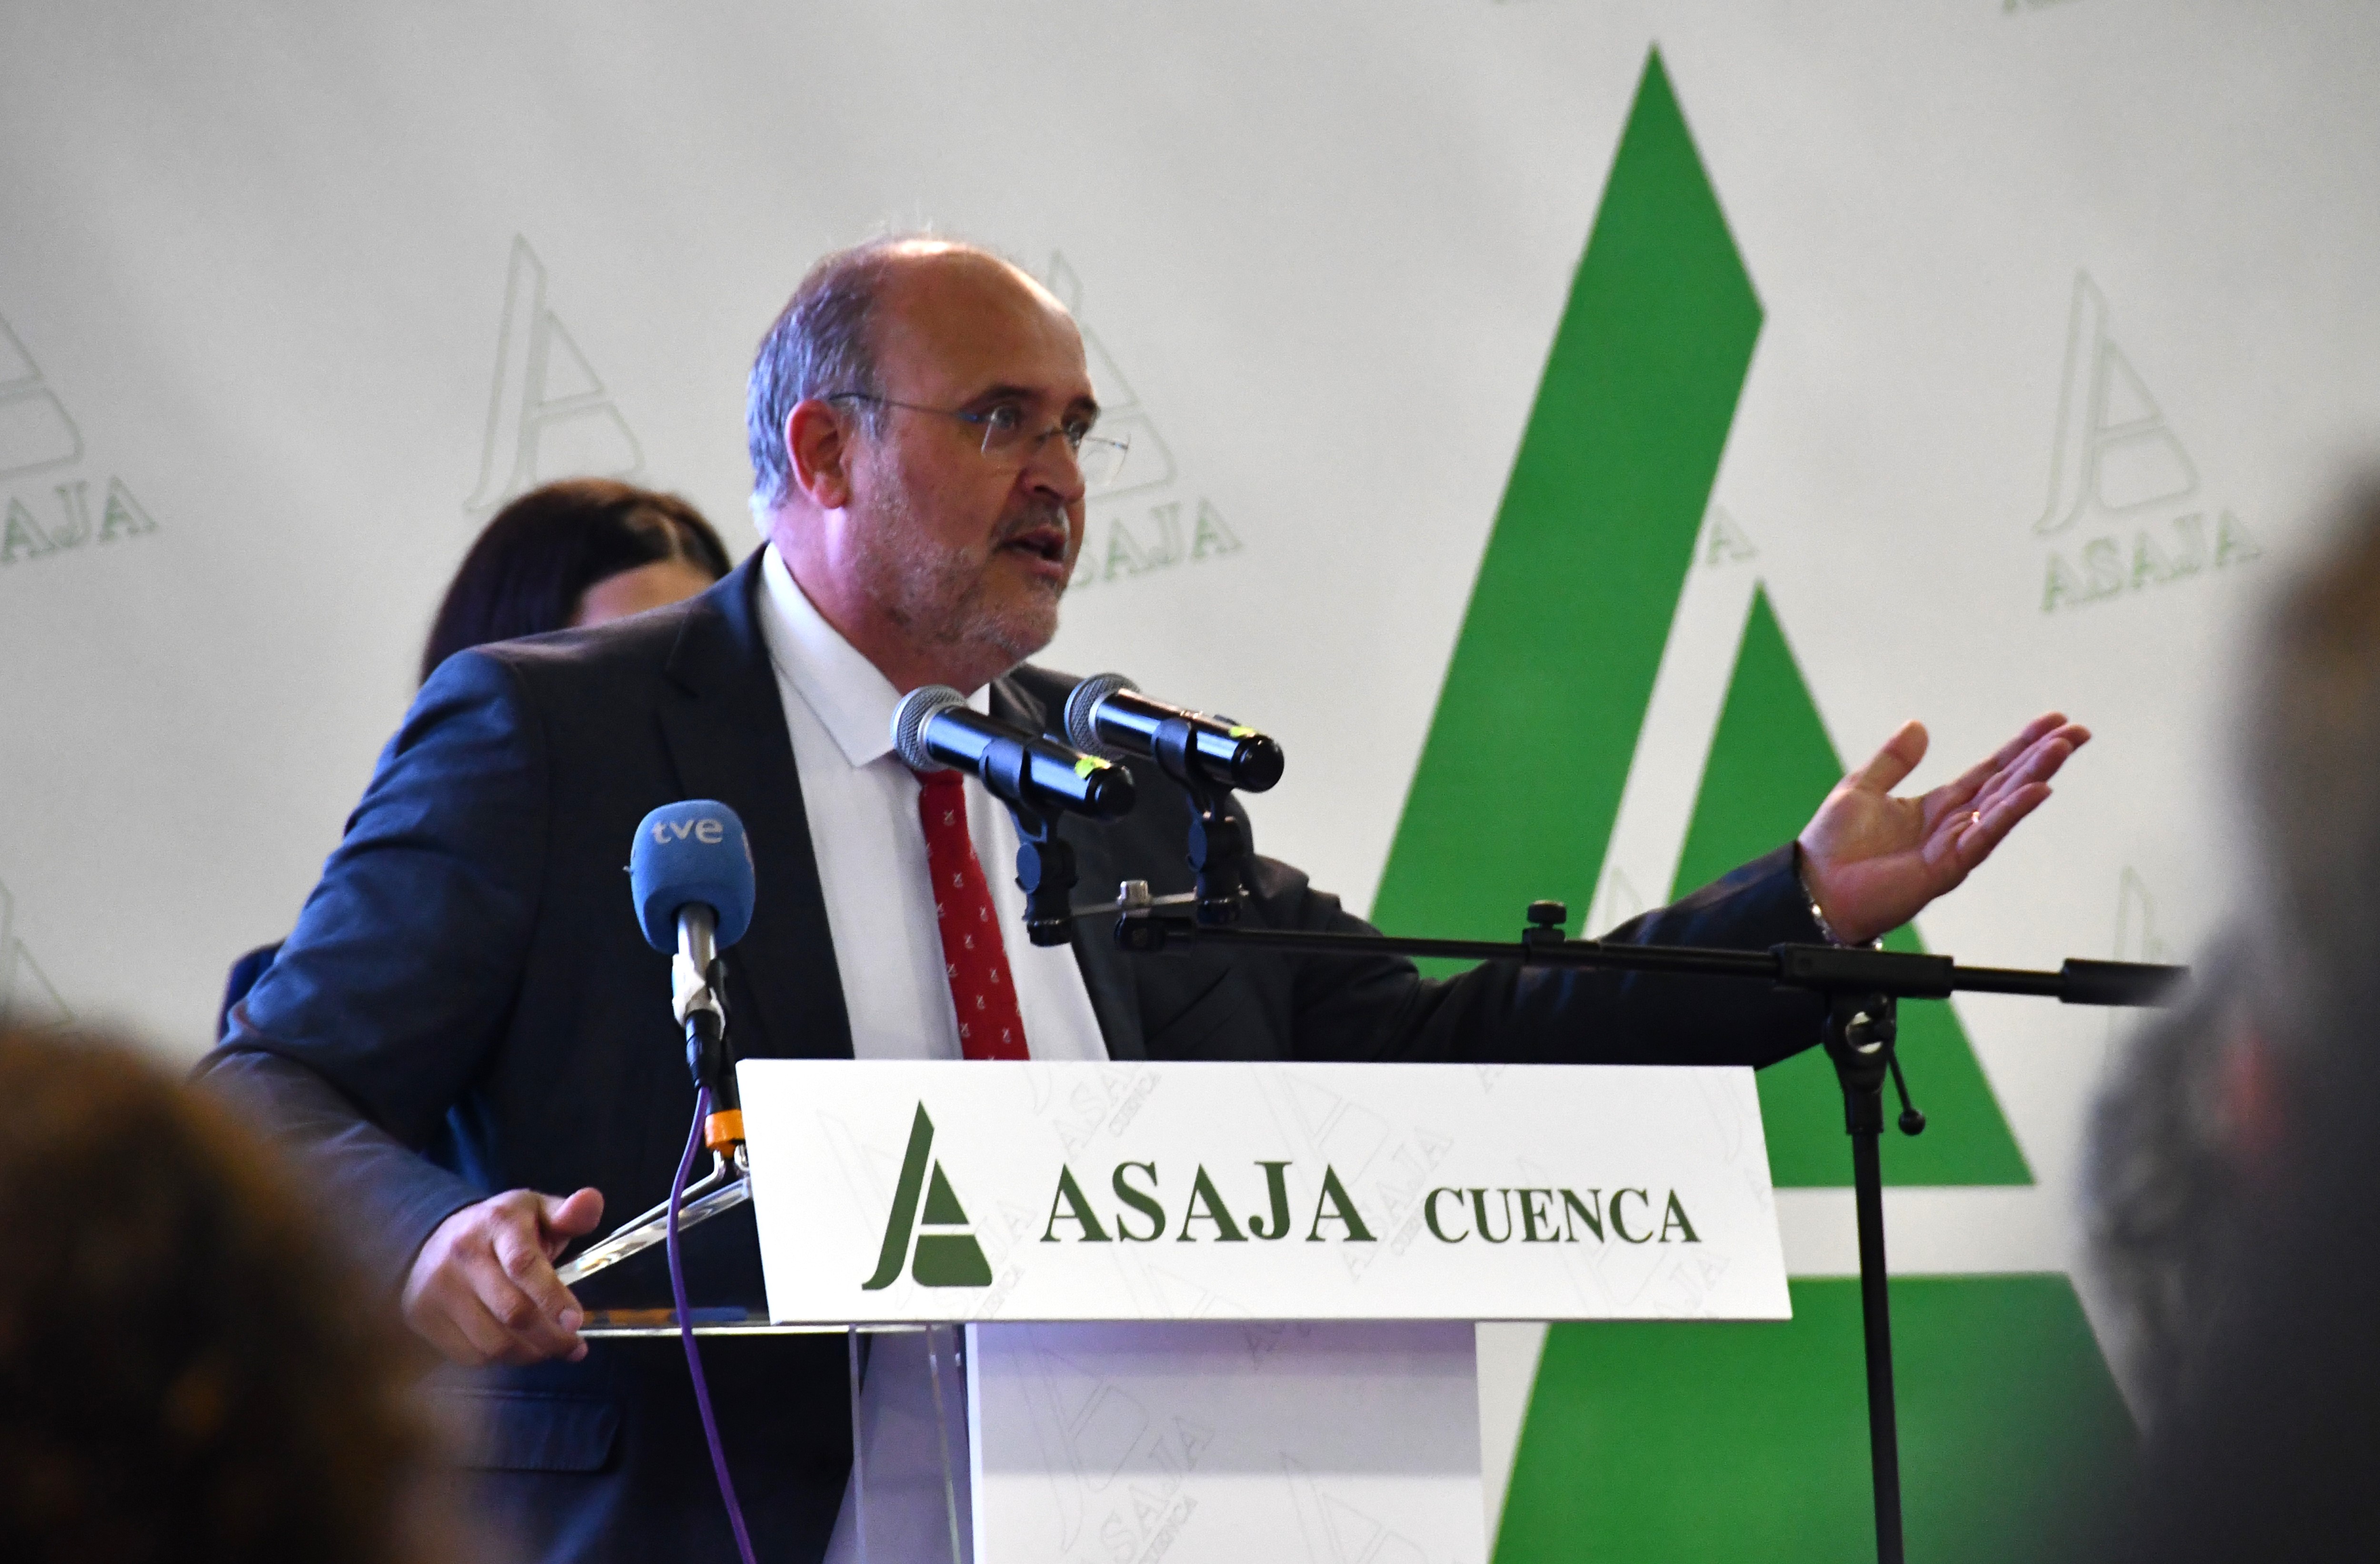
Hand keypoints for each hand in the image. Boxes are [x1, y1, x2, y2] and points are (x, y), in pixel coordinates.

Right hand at [401, 1186, 603, 1366]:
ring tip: (551, 1348)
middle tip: (575, 1347)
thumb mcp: (536, 1211)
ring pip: (492, 1342)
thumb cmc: (501, 1229)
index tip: (576, 1322)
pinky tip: (518, 1348)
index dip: (552, 1297)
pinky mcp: (423, 1316)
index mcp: (497, 1223)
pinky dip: (501, 1360)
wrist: (435, 1238)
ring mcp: (438, 1288)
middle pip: (512, 1311)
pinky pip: (471, 1355)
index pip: (524, 1264)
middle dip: (551, 1338)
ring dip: (530, 1354)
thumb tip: (592, 1202)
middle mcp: (463, 1254)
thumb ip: (569, 1213)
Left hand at [1797, 713, 2088, 944]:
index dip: (2019, 747)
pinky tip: (2037, 791)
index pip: (1988, 771)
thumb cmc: (1832, 849)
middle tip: (2075, 732)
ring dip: (2034, 777)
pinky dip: (2010, 813)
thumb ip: (1893, 760)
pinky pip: (1985, 836)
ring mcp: (1953, 847)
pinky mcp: (1946, 868)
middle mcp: (1952, 827)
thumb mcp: (1861, 788)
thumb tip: (1917, 725)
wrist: (1813, 890)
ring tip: (2062, 750)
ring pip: (2003, 807)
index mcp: (1935, 808)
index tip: (2050, 723)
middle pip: (2006, 785)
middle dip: (2041, 758)